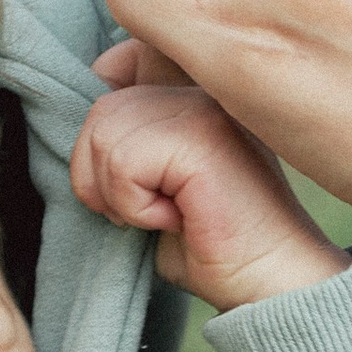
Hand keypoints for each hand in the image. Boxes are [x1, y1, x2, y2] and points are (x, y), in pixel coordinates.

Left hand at [71, 46, 348, 310]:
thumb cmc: (216, 247)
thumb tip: (78, 127)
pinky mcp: (202, 137)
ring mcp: (205, 106)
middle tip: (150, 213)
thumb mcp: (156, 187)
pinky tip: (177, 220)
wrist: (273, 284)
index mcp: (195, 90)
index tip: (135, 180)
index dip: (102, 128)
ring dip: (120, 195)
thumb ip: (126, 144)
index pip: (114, 67)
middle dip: (101, 176)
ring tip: (168, 216)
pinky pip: (123, 161)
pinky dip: (134, 206)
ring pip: (105, 132)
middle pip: (101, 107)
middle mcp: (203, 87)